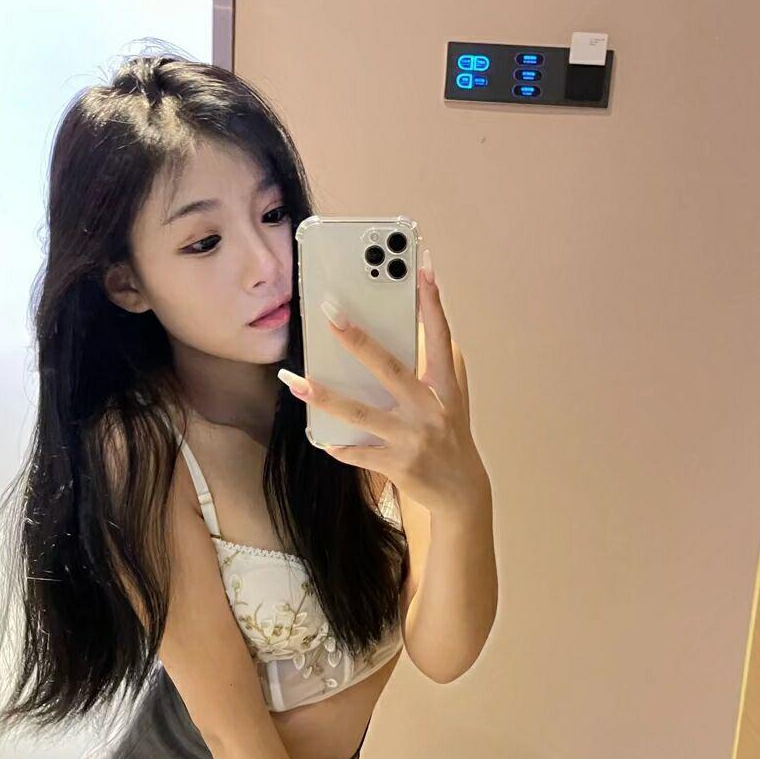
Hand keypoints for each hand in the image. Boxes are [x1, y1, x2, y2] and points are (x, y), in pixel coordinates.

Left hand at [278, 259, 486, 514]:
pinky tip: (321, 436)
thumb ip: (433, 367)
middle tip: (331, 314)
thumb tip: (409, 328)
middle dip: (359, 341)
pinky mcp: (397, 464)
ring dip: (326, 397)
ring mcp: (412, 438)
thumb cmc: (449, 434)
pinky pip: (357, 452)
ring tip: (298, 382)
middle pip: (389, 369)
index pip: (439, 336)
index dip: (432, 303)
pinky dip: (338, 446)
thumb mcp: (450, 399)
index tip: (424, 268)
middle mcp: (430, 409)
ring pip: (360, 414)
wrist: (461, 490)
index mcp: (444, 387)